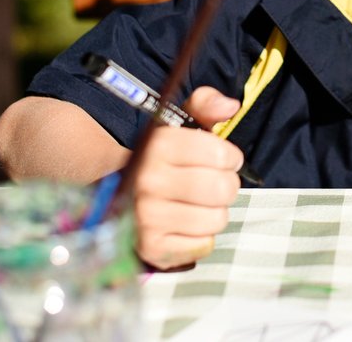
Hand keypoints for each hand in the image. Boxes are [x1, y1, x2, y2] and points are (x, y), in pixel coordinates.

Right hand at [131, 87, 243, 269]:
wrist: (120, 195)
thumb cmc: (163, 160)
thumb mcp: (180, 123)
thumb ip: (206, 105)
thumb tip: (230, 106)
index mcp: (158, 146)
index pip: (220, 153)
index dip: (230, 157)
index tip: (223, 159)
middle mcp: (149, 180)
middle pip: (222, 188)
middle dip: (226, 185)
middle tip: (214, 184)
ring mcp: (147, 216)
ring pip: (217, 218)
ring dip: (215, 212)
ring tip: (200, 204)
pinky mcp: (151, 247)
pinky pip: (203, 245)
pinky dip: (203, 237)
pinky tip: (188, 225)